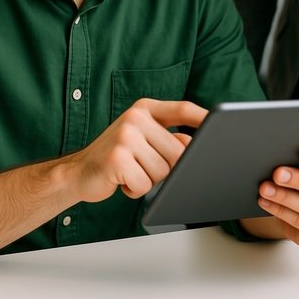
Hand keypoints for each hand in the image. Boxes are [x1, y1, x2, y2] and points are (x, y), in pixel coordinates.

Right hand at [70, 98, 206, 202]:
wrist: (78, 172)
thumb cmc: (116, 157)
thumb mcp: (143, 140)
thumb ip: (169, 138)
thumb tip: (197, 145)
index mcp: (145, 108)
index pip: (182, 109)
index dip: (203, 118)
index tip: (220, 126)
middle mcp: (135, 117)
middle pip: (177, 151)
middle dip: (167, 169)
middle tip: (144, 167)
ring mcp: (125, 135)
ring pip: (163, 171)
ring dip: (149, 180)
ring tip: (131, 172)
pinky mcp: (117, 158)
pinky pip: (145, 184)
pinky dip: (136, 190)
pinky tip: (122, 181)